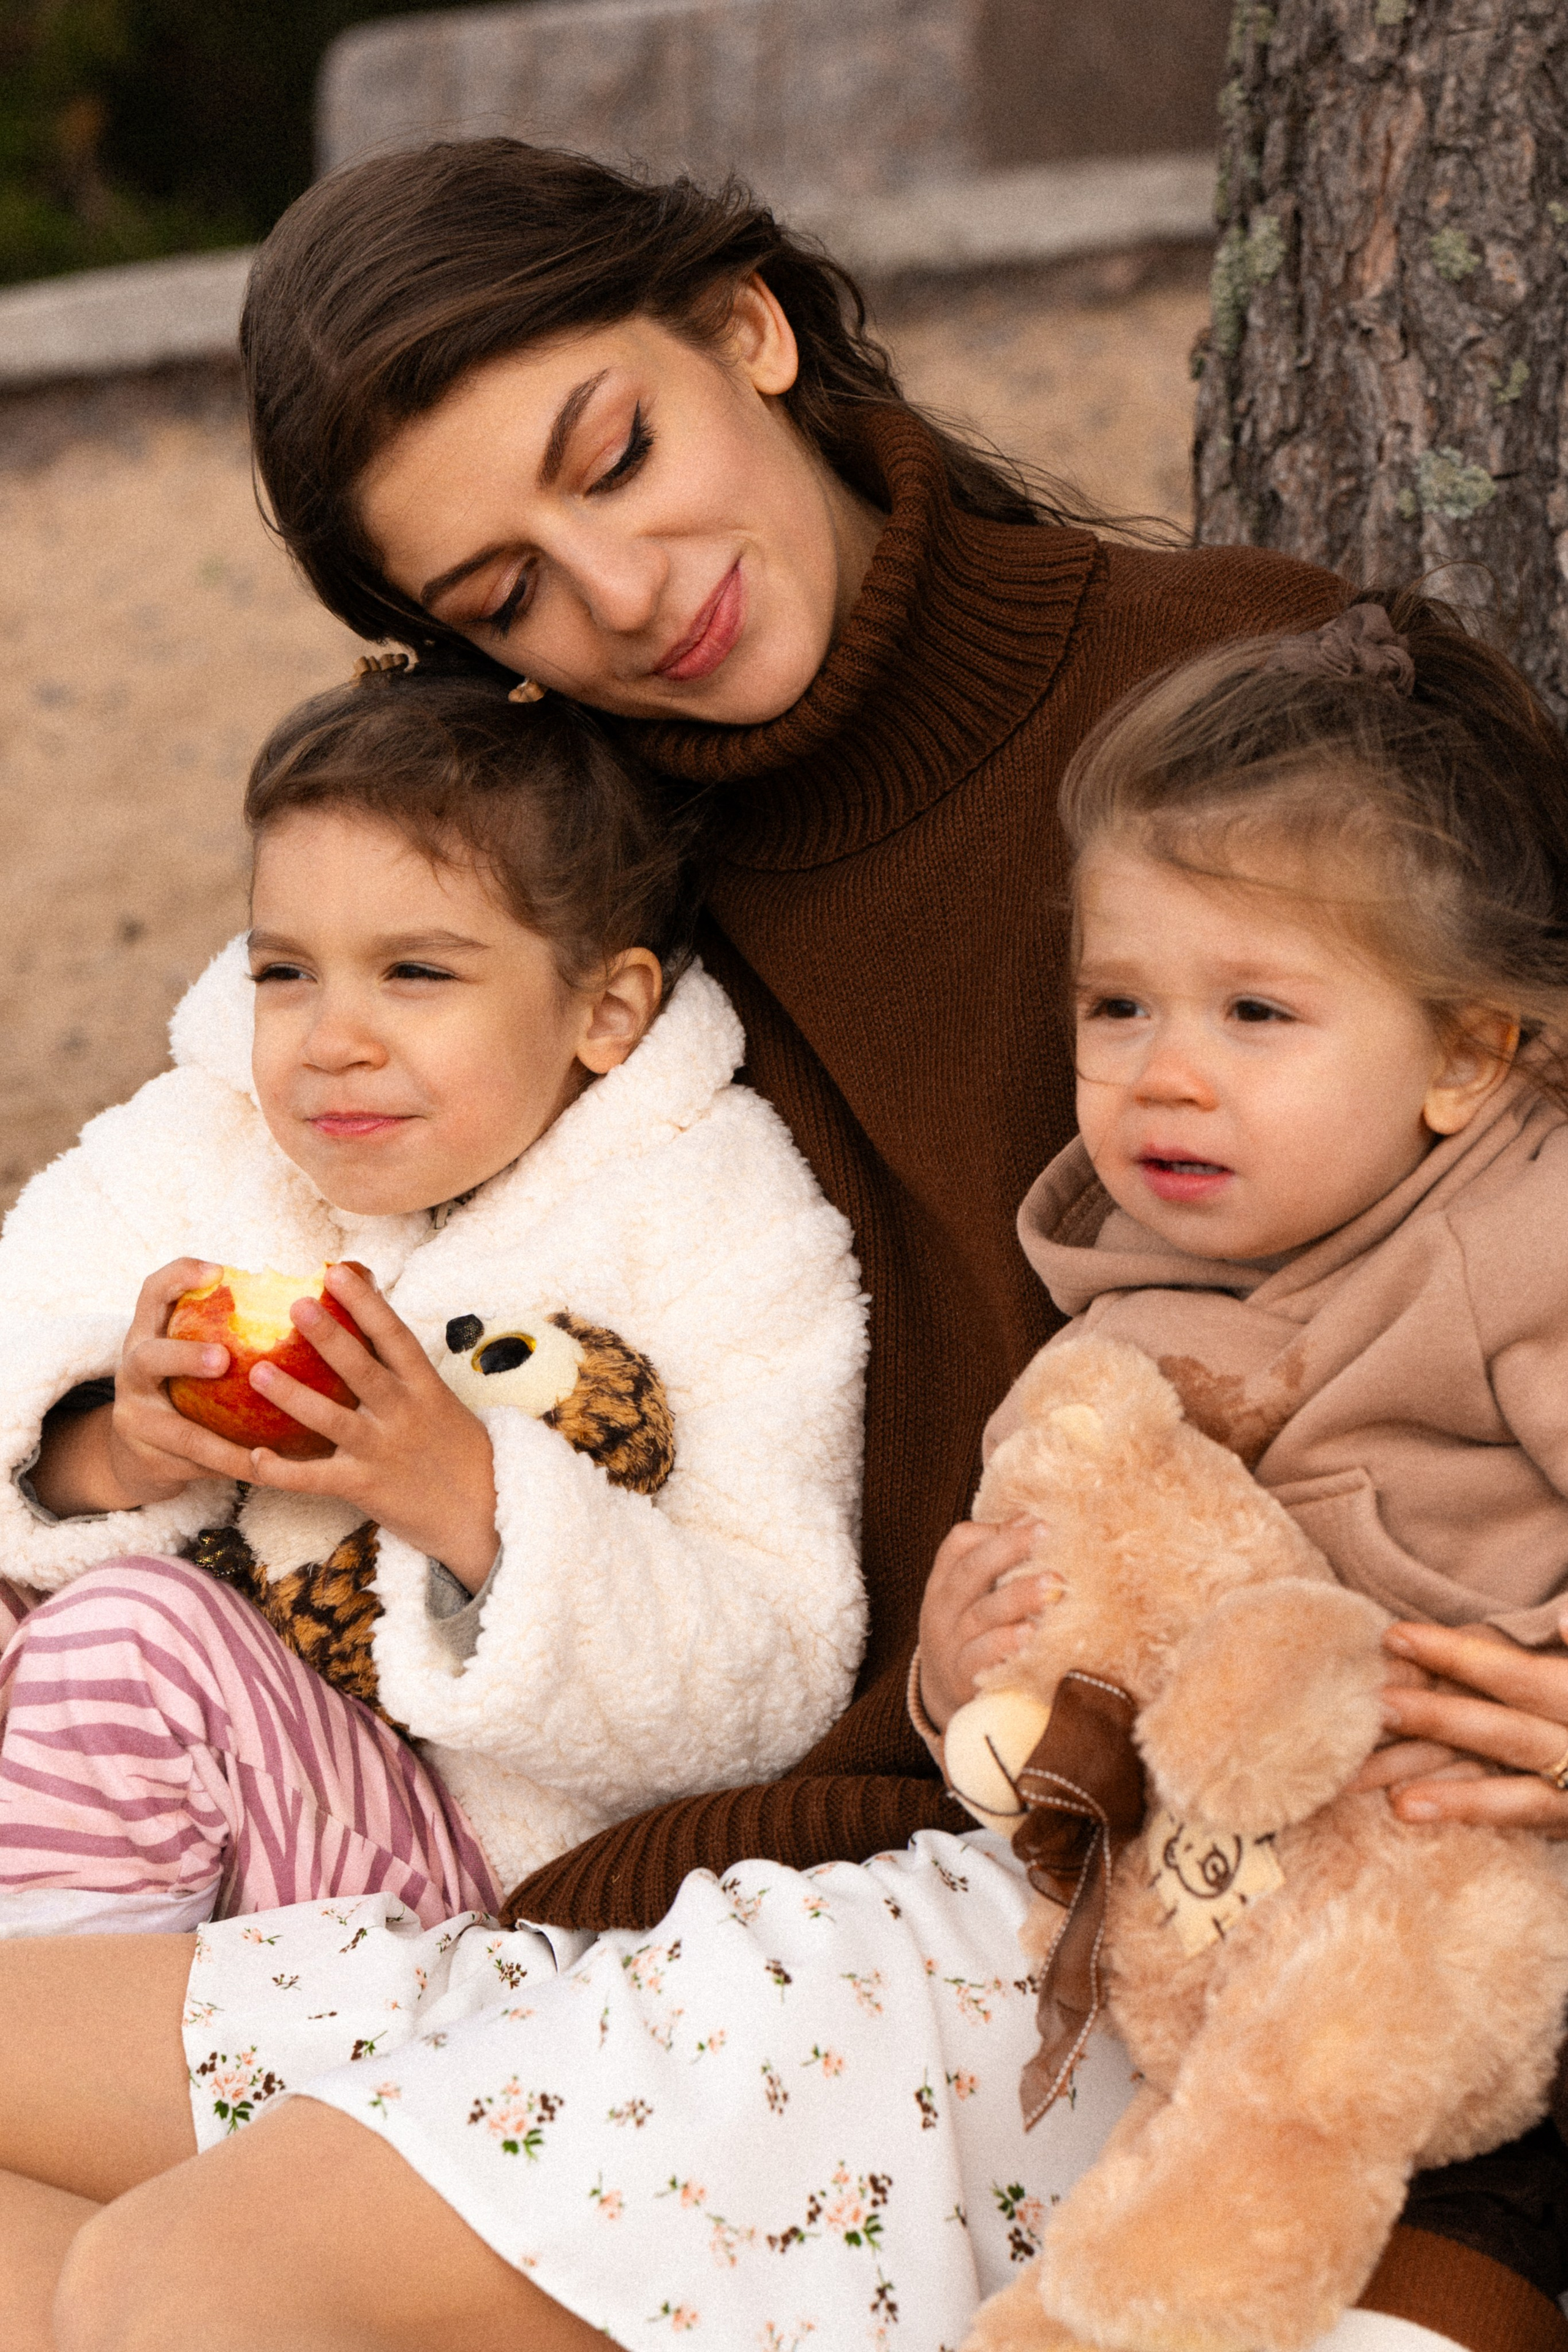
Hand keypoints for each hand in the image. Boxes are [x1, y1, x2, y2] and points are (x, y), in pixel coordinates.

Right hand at [27, 1259, 253, 1517]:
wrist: (137, 1454)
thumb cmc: (188, 1387)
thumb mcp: (196, 1352)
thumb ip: (238, 1325)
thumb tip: (336, 1285)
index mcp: (150, 1334)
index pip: (154, 1292)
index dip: (180, 1276)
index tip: (218, 1270)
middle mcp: (134, 1370)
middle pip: (149, 1357)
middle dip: (185, 1357)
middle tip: (223, 1359)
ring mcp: (135, 1418)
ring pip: (180, 1431)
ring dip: (223, 1443)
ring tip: (262, 1451)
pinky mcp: (147, 1459)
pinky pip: (196, 1467)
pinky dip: (233, 1468)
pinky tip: (270, 1472)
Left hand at [240, 1263, 499, 1591]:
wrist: (484, 1517)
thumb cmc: (462, 1456)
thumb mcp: (444, 1405)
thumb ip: (408, 1373)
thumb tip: (376, 1328)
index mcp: (425, 1388)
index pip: (395, 1337)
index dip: (367, 1303)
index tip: (337, 1271)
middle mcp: (404, 1415)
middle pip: (362, 1369)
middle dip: (330, 1336)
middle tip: (296, 1304)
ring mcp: (382, 1451)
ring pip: (332, 1419)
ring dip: (294, 1395)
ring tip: (259, 1371)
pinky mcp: (365, 1488)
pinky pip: (316, 1480)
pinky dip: (283, 1471)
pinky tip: (253, 1458)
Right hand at [917, 1518, 1060, 1732]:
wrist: (944, 1699)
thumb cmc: (971, 1635)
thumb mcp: (974, 1597)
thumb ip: (998, 1560)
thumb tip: (1033, 1517)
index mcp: (945, 1582)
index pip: (960, 1544)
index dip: (996, 1530)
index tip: (1036, 1521)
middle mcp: (943, 1609)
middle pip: (971, 1571)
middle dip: (1010, 1548)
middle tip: (1048, 1533)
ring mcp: (951, 1644)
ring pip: (981, 1614)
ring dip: (1019, 1596)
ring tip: (1054, 1585)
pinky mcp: (963, 1679)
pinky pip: (982, 1657)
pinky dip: (1005, 1644)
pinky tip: (1032, 1634)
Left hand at [1356, 1617, 1567, 1834]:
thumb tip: (1564, 1619)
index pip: (1515, 1674)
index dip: (1456, 1654)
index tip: (1395, 1635)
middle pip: (1503, 1731)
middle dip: (1439, 1718)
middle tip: (1376, 1703)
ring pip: (1511, 1792)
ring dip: (1454, 1795)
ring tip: (1393, 1799)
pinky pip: (1518, 1819)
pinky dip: (1471, 1815)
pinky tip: (1413, 1810)